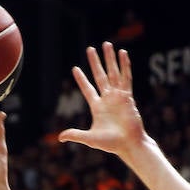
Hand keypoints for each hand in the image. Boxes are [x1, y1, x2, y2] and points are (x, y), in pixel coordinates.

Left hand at [59, 43, 147, 161]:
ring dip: (109, 59)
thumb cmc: (111, 144)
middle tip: (90, 49)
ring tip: (107, 44)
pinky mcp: (128, 96)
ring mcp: (118, 96)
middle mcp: (108, 99)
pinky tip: (123, 53)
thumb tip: (60, 137)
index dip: (81, 79)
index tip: (75, 68)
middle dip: (95, 63)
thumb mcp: (90, 138)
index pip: (88, 89)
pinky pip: (126, 78)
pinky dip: (125, 65)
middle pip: (100, 76)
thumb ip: (76, 135)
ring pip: (113, 73)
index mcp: (97, 107)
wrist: (129, 144)